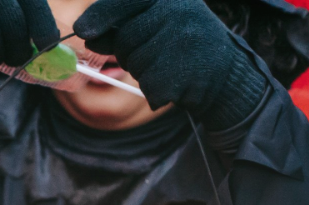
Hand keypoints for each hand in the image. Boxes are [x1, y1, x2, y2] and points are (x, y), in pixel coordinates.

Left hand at [74, 0, 266, 128]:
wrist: (227, 73)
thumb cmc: (181, 44)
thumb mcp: (156, 23)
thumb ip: (122, 26)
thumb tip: (86, 35)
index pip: (124, 1)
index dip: (100, 15)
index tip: (81, 30)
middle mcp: (179, 12)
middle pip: (124, 39)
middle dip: (128, 52)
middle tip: (156, 51)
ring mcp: (184, 41)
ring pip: (135, 65)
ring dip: (144, 72)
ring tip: (171, 63)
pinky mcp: (186, 71)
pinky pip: (149, 87)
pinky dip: (156, 91)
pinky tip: (176, 80)